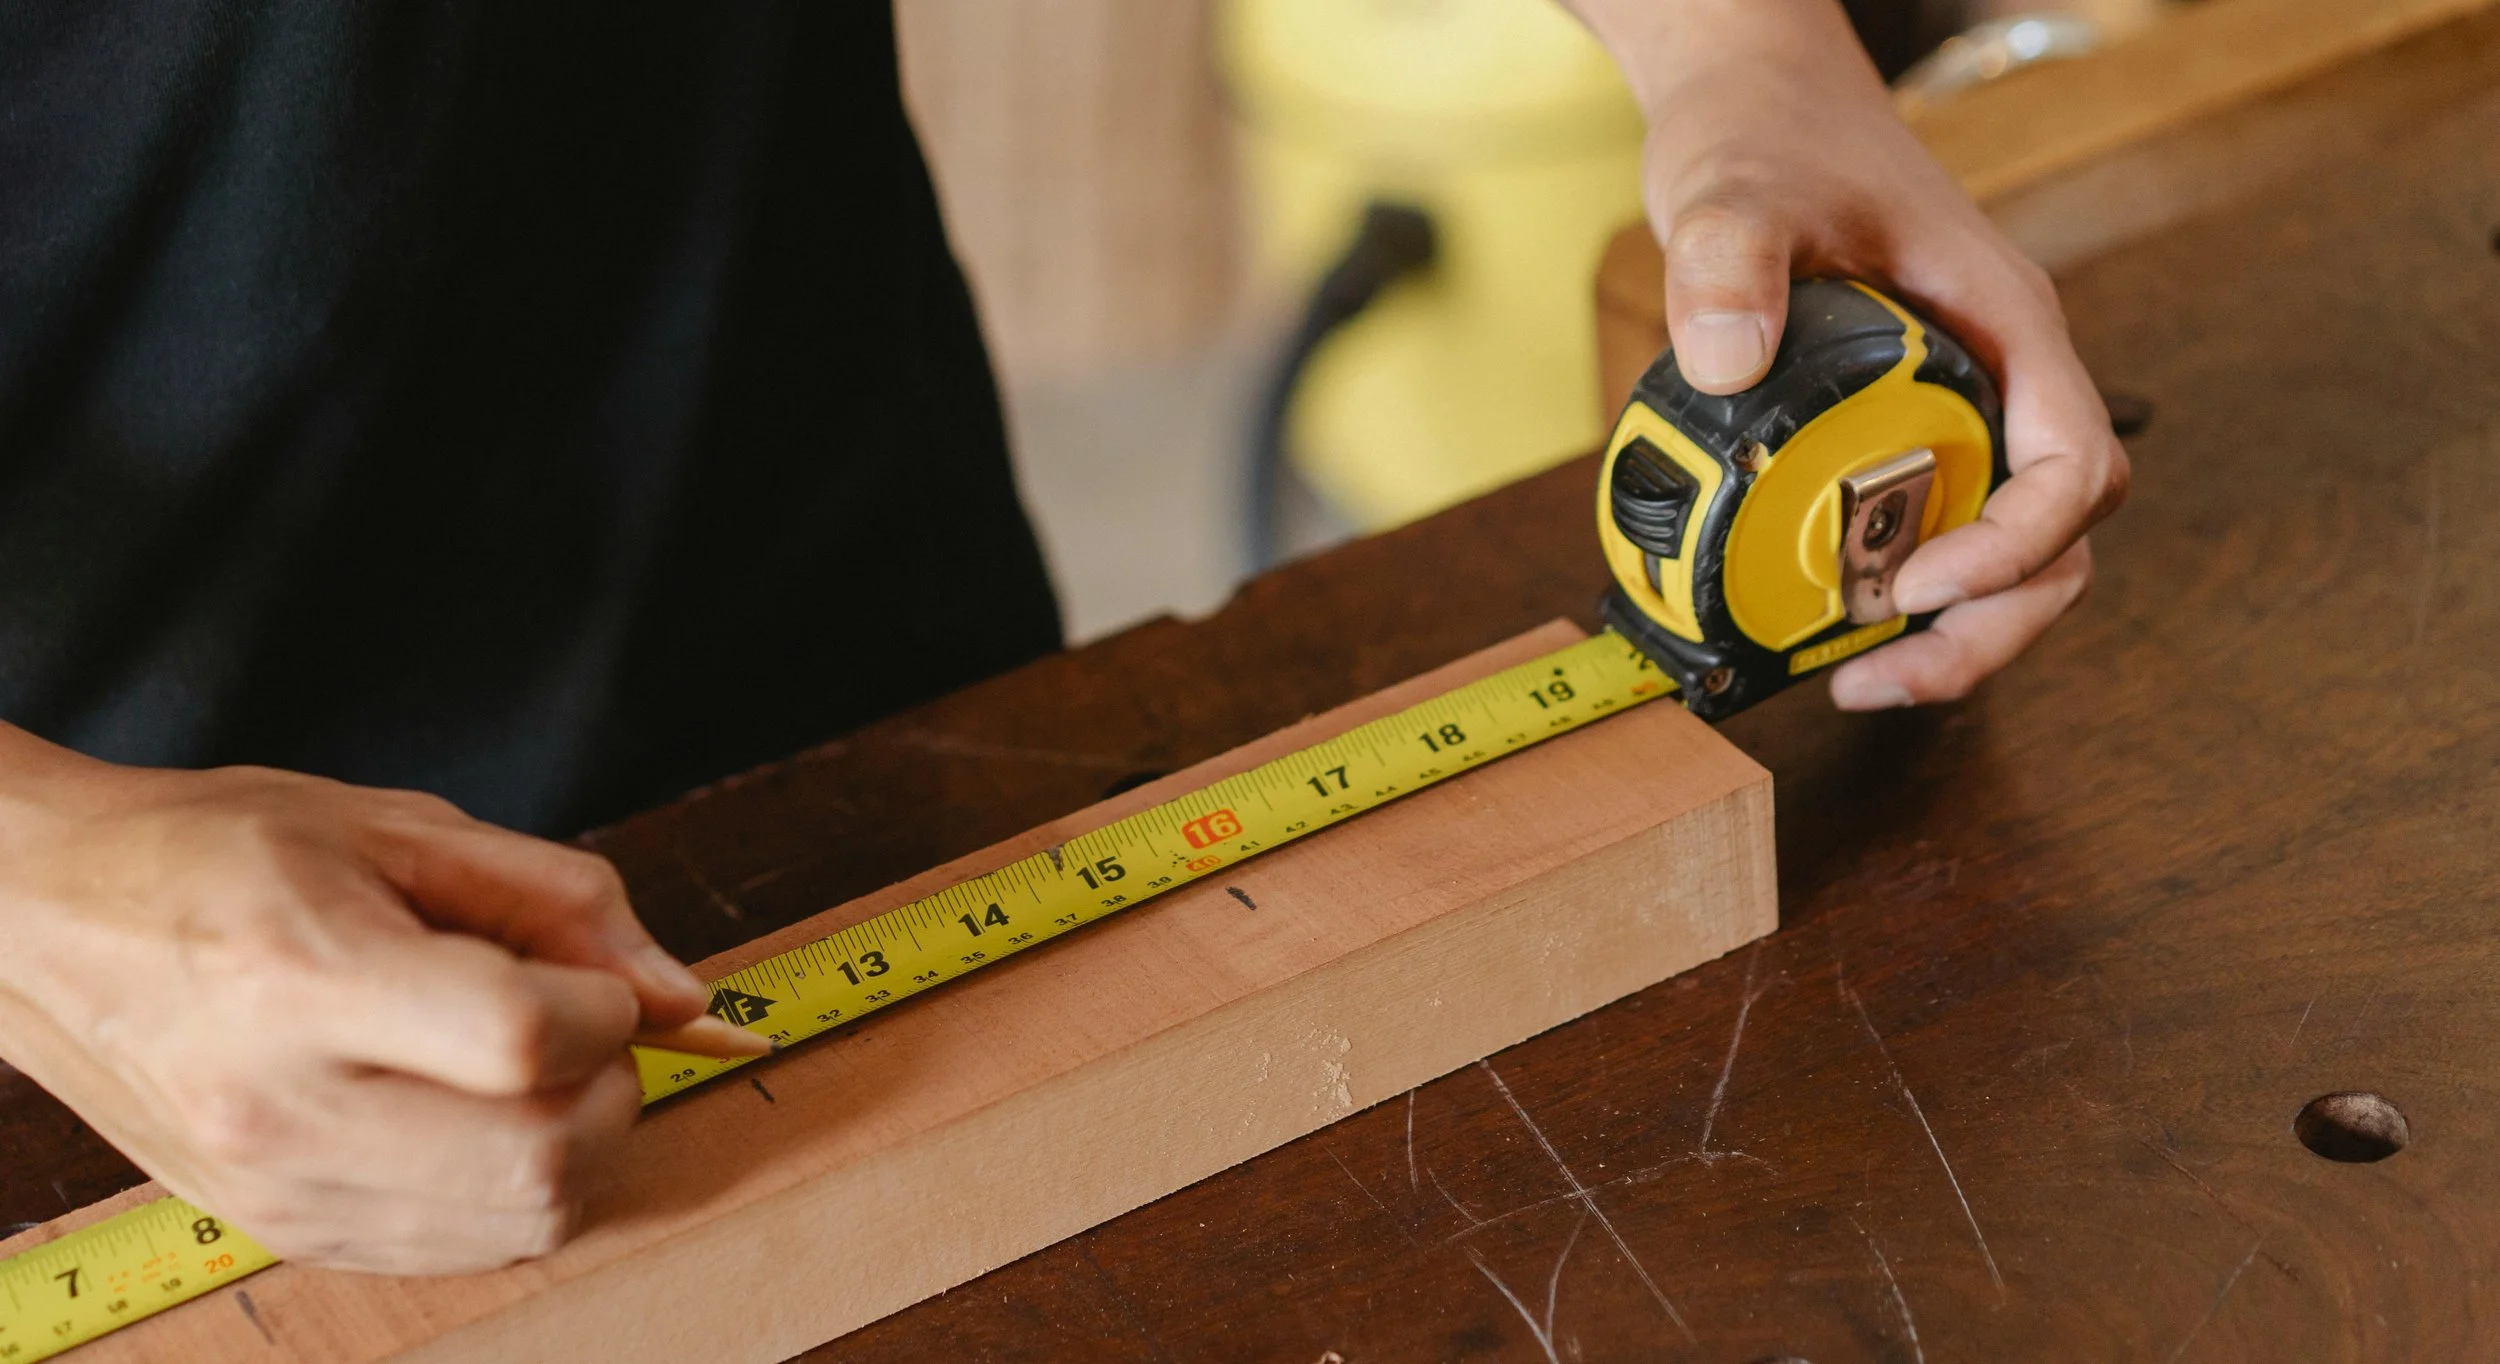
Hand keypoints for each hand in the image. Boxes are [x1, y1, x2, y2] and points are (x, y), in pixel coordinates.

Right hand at [0, 729, 735, 1273]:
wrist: (45, 923)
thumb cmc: (214, 855)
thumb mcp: (397, 828)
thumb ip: (562, 903)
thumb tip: (681, 993)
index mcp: (308, 979)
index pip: (526, 1039)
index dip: (605, 1009)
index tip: (592, 981)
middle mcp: (288, 1107)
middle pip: (542, 1156)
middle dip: (609, 1087)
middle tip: (573, 1027)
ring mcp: (284, 1187)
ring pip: (523, 1222)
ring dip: (575, 1147)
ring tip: (522, 1070)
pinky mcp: (288, 1231)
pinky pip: (466, 1250)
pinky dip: (515, 1191)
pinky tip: (479, 1117)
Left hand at [1570, 0, 2127, 705]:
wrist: (1756, 103)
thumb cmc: (1773, 134)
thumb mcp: (1738, 192)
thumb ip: (1729, 263)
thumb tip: (1725, 361)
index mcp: (2001, 324)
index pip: (2073, 464)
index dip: (2016, 547)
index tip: (1921, 586)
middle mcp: (2000, 375)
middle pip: (2059, 538)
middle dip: (1992, 624)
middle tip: (1885, 673)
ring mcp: (1962, 405)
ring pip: (2011, 550)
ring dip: (1955, 630)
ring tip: (1858, 673)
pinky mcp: (1908, 426)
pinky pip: (1939, 528)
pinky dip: (1902, 593)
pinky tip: (1831, 620)